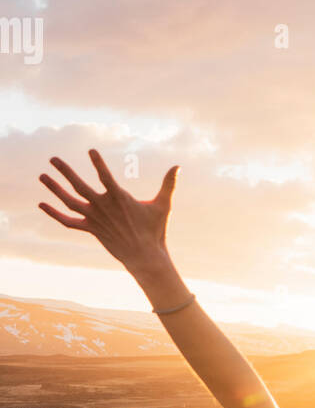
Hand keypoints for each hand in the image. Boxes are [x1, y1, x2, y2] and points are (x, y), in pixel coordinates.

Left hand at [38, 149, 178, 272]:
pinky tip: (42, 204)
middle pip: (79, 186)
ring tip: (42, 176)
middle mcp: (103, 207)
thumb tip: (178, 167)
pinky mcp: (90, 228)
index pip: (105, 176)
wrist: (144, 256)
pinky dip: (54, 213)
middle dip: (65, 171)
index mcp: (119, 198)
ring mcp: (94, 218)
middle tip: (52, 158)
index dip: (98, 163)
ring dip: (54, 189)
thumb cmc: (155, 230)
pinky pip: (68, 221)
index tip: (90, 151)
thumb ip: (168, 184)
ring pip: (69, 201)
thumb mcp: (163, 205)